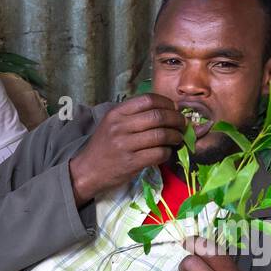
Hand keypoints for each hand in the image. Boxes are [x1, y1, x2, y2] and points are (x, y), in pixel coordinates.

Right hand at [68, 93, 184, 205]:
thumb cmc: (104, 146)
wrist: (87, 170)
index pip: (148, 99)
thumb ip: (133, 114)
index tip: (174, 108)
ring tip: (178, 138)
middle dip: (176, 119)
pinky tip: (167, 152)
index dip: (166, 103)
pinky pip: (158, 154)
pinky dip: (167, 152)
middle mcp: (120, 126)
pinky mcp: (132, 163)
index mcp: (116, 113)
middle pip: (158, 116)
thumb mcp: (112, 123)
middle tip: (182, 124)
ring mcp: (126, 145)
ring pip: (161, 135)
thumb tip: (165, 109)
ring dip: (175, 136)